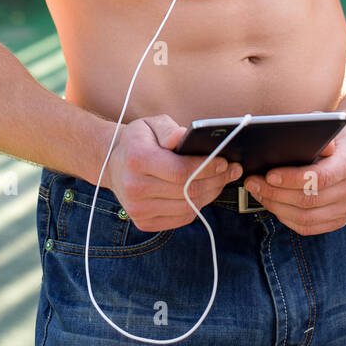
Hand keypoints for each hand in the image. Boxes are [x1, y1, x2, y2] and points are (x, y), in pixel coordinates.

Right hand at [105, 115, 242, 231]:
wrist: (113, 163)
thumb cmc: (138, 141)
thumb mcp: (151, 124)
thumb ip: (168, 129)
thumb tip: (183, 137)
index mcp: (136, 160)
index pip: (180, 171)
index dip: (207, 167)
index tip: (225, 161)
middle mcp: (134, 187)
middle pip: (187, 191)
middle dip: (216, 180)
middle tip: (232, 170)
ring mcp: (137, 209)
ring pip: (188, 207)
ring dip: (210, 194)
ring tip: (221, 180)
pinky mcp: (143, 222)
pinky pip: (181, 218)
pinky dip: (197, 206)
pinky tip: (204, 192)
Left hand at [242, 121, 345, 234]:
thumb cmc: (329, 137)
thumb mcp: (322, 126)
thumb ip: (311, 130)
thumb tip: (295, 139)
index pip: (319, 177)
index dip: (291, 179)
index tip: (269, 175)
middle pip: (308, 200)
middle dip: (275, 193)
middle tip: (253, 183)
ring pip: (305, 218)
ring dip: (276, 207)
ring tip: (258, 193)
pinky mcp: (338, 220)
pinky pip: (307, 228)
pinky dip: (285, 218)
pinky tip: (272, 204)